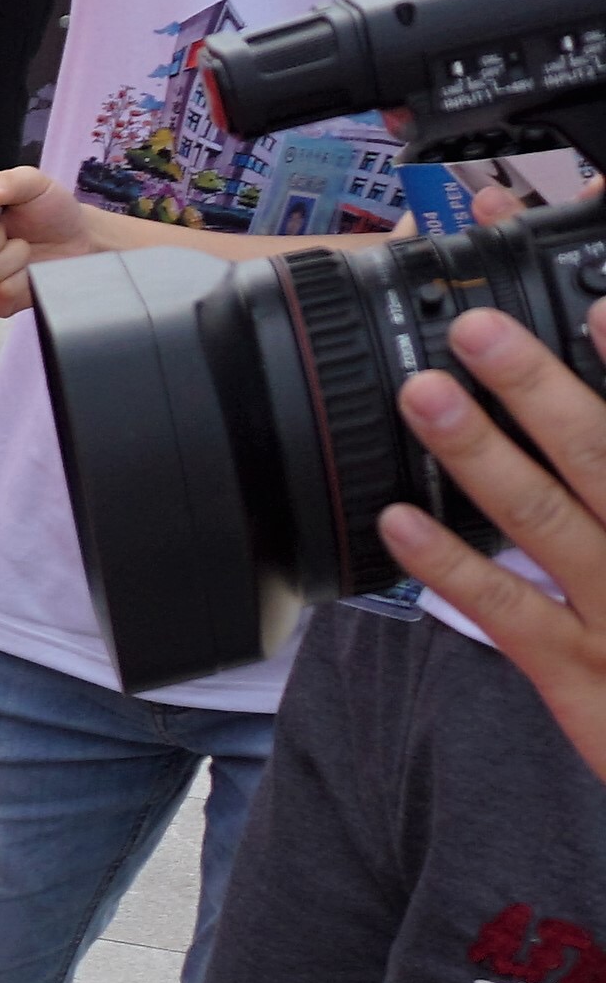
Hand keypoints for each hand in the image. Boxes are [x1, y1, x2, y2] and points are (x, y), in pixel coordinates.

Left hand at [387, 308, 605, 787]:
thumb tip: (603, 390)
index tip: (600, 299)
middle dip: (542, 386)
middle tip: (477, 326)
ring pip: (551, 523)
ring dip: (481, 455)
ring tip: (422, 394)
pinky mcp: (582, 682)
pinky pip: (510, 615)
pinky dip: (453, 566)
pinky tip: (398, 523)